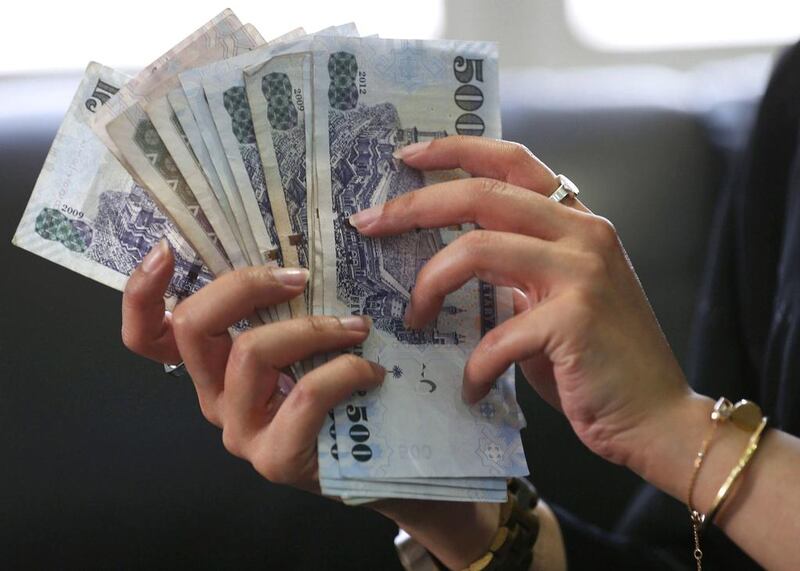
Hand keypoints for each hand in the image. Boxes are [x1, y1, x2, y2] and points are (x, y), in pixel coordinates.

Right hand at [120, 241, 506, 568]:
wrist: (365, 464)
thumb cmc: (333, 394)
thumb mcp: (298, 345)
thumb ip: (280, 312)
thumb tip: (295, 260)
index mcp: (211, 366)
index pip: (149, 335)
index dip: (143, 292)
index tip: (166, 249)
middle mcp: (212, 397)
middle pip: (194, 327)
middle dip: (246, 286)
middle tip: (300, 278)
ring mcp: (239, 430)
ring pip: (252, 352)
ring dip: (312, 327)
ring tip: (356, 329)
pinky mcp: (273, 456)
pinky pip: (305, 392)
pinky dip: (345, 370)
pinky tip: (371, 372)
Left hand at [350, 135, 690, 470]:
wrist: (655, 416)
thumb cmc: (596, 360)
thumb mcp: (554, 296)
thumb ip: (516, 267)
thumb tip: (449, 259)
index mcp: (577, 221)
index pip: (512, 160)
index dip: (455, 149)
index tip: (406, 156)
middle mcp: (584, 233)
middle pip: (482, 193)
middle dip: (414, 206)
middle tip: (368, 223)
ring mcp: (582, 273)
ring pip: (477, 248)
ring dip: (429, 285)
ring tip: (413, 319)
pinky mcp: (574, 320)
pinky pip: (496, 335)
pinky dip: (474, 366)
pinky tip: (471, 387)